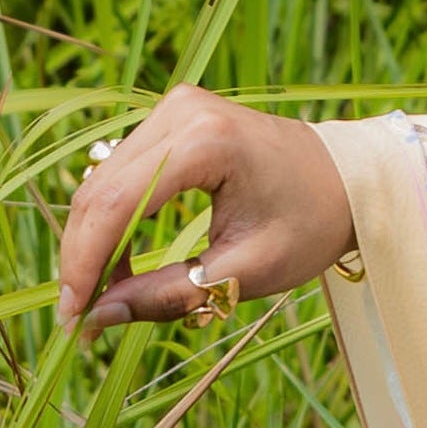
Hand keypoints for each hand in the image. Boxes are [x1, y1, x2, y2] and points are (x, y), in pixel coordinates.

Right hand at [57, 88, 359, 335]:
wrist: (352, 180)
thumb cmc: (312, 224)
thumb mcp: (246, 271)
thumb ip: (170, 293)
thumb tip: (99, 317)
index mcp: (206, 142)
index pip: (117, 205)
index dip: (86, 264)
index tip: (74, 318)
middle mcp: (181, 112)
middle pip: (100, 192)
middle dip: (84, 258)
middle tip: (82, 318)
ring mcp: (175, 109)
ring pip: (103, 183)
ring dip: (94, 242)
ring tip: (101, 299)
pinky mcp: (173, 120)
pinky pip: (123, 174)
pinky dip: (114, 220)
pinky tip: (118, 266)